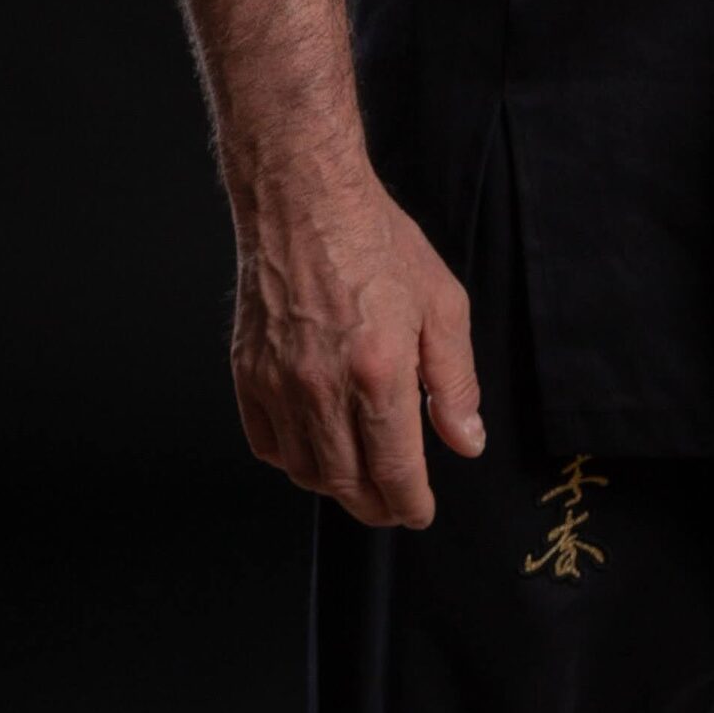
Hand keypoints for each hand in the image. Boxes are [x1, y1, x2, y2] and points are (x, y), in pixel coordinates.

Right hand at [229, 168, 485, 526]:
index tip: (421, 512)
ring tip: (360, 479)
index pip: (395, 470)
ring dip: (337, 487)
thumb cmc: (377, 242)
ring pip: (306, 472)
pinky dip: (292, 460)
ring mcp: (278, 384)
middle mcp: (323, 387)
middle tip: (395, 504)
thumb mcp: (442, 302)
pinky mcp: (247, 374)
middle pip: (347, 483)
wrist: (305, 200)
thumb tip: (466, 441)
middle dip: (377, 506)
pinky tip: (315, 448)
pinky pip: (267, 443)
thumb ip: (455, 381)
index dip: (411, 503)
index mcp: (378, 371)